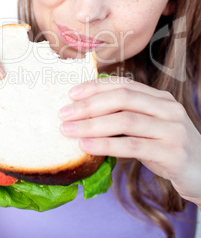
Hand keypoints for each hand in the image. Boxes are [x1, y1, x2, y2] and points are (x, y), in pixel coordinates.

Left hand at [59, 77, 200, 206]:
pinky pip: (132, 146)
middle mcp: (168, 108)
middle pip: (122, 98)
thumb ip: (126, 118)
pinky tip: (86, 146)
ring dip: (91, 125)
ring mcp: (172, 129)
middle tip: (63, 113)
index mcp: (160, 98)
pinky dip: (106, 144)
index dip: (95, 87)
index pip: (123, 84)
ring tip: (68, 130)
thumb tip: (86, 115)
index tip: (71, 94)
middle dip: (89, 105)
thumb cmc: (168, 149)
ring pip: (125, 120)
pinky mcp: (173, 152)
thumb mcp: (149, 128)